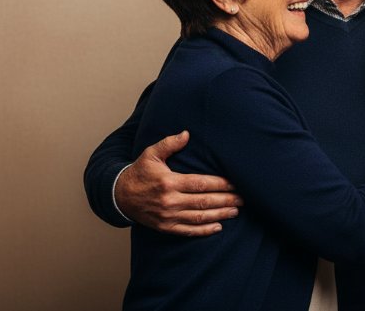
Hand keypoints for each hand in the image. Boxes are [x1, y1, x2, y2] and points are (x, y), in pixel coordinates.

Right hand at [115, 131, 242, 235]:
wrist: (119, 196)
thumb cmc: (139, 172)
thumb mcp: (151, 154)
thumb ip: (169, 143)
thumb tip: (186, 134)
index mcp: (169, 182)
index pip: (201, 184)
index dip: (220, 184)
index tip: (236, 183)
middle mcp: (169, 201)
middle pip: (204, 201)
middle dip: (226, 200)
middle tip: (244, 198)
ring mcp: (168, 216)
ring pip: (199, 217)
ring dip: (220, 215)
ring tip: (236, 211)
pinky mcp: (165, 227)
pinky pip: (188, 231)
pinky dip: (204, 230)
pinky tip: (219, 227)